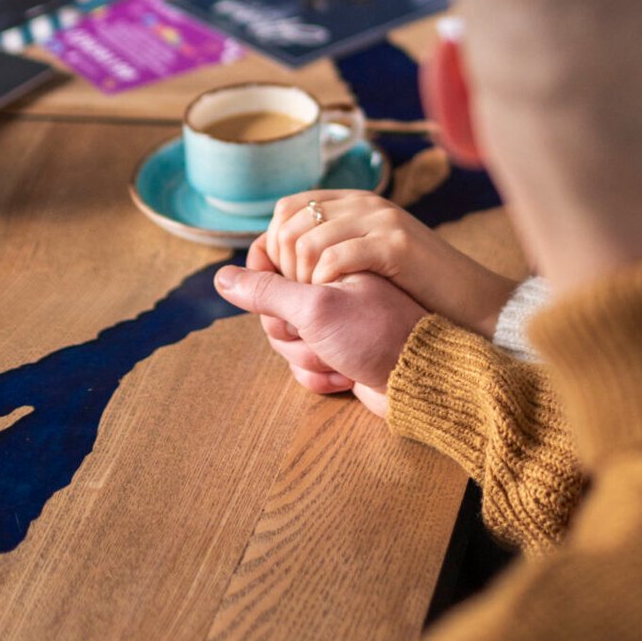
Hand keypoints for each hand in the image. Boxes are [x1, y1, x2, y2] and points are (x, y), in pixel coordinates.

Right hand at [218, 258, 431, 417]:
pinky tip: (344, 379)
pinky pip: (303, 365)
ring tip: (338, 361)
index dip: (270, 289)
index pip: (269, 263)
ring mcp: (334, 320)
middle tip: (317, 337)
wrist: (419, 380)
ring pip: (285, 339)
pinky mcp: (340, 351)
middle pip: (272, 307)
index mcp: (327, 260)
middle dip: (290, 333)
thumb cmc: (373, 335)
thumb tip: (222, 277)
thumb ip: (266, 290)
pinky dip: (318, 376)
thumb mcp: (315, 307)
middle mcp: (330, 285)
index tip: (291, 303)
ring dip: (306, 358)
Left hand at [265, 190, 516, 324]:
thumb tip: (284, 255)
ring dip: (301, 279)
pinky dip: (325, 282)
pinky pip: (337, 257)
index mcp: (356, 202)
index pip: (288, 207)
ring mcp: (382, 221)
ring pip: (307, 242)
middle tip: (297, 295)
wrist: (471, 300)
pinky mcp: (395, 245)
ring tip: (316, 301)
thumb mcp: (370, 257)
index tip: (281, 279)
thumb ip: (334, 246)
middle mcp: (365, 203)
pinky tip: (336, 297)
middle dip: (282, 264)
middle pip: (289, 222)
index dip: (272, 244)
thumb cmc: (416, 288)